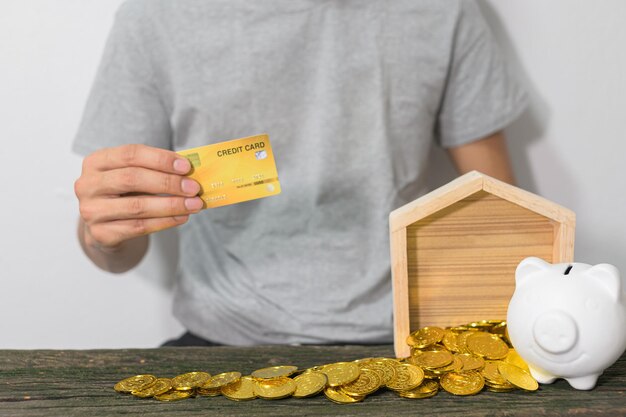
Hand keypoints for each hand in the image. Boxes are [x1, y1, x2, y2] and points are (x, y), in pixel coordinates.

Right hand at [74, 144, 202, 250]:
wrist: (105, 227)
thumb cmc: (124, 194)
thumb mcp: (133, 176)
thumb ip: (155, 170)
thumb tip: (190, 172)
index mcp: (96, 162)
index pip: (131, 154)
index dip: (161, 159)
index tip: (186, 166)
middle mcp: (87, 184)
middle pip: (133, 178)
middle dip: (168, 182)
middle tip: (194, 188)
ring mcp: (91, 210)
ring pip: (137, 206)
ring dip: (171, 205)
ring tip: (194, 205)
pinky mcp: (100, 233)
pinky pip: (138, 227)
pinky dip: (164, 222)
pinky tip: (181, 217)